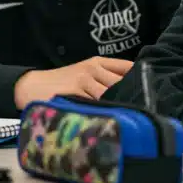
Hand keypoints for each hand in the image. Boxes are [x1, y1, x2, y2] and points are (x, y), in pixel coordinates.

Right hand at [13, 57, 133, 108]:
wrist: (32, 85)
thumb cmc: (60, 83)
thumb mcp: (83, 74)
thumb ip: (104, 79)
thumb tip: (129, 93)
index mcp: (97, 62)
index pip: (127, 67)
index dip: (139, 78)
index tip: (149, 91)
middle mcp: (93, 68)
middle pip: (122, 82)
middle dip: (131, 96)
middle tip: (141, 109)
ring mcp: (85, 80)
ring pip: (111, 94)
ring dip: (119, 105)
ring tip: (128, 118)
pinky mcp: (76, 92)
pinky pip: (96, 103)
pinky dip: (104, 111)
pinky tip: (109, 119)